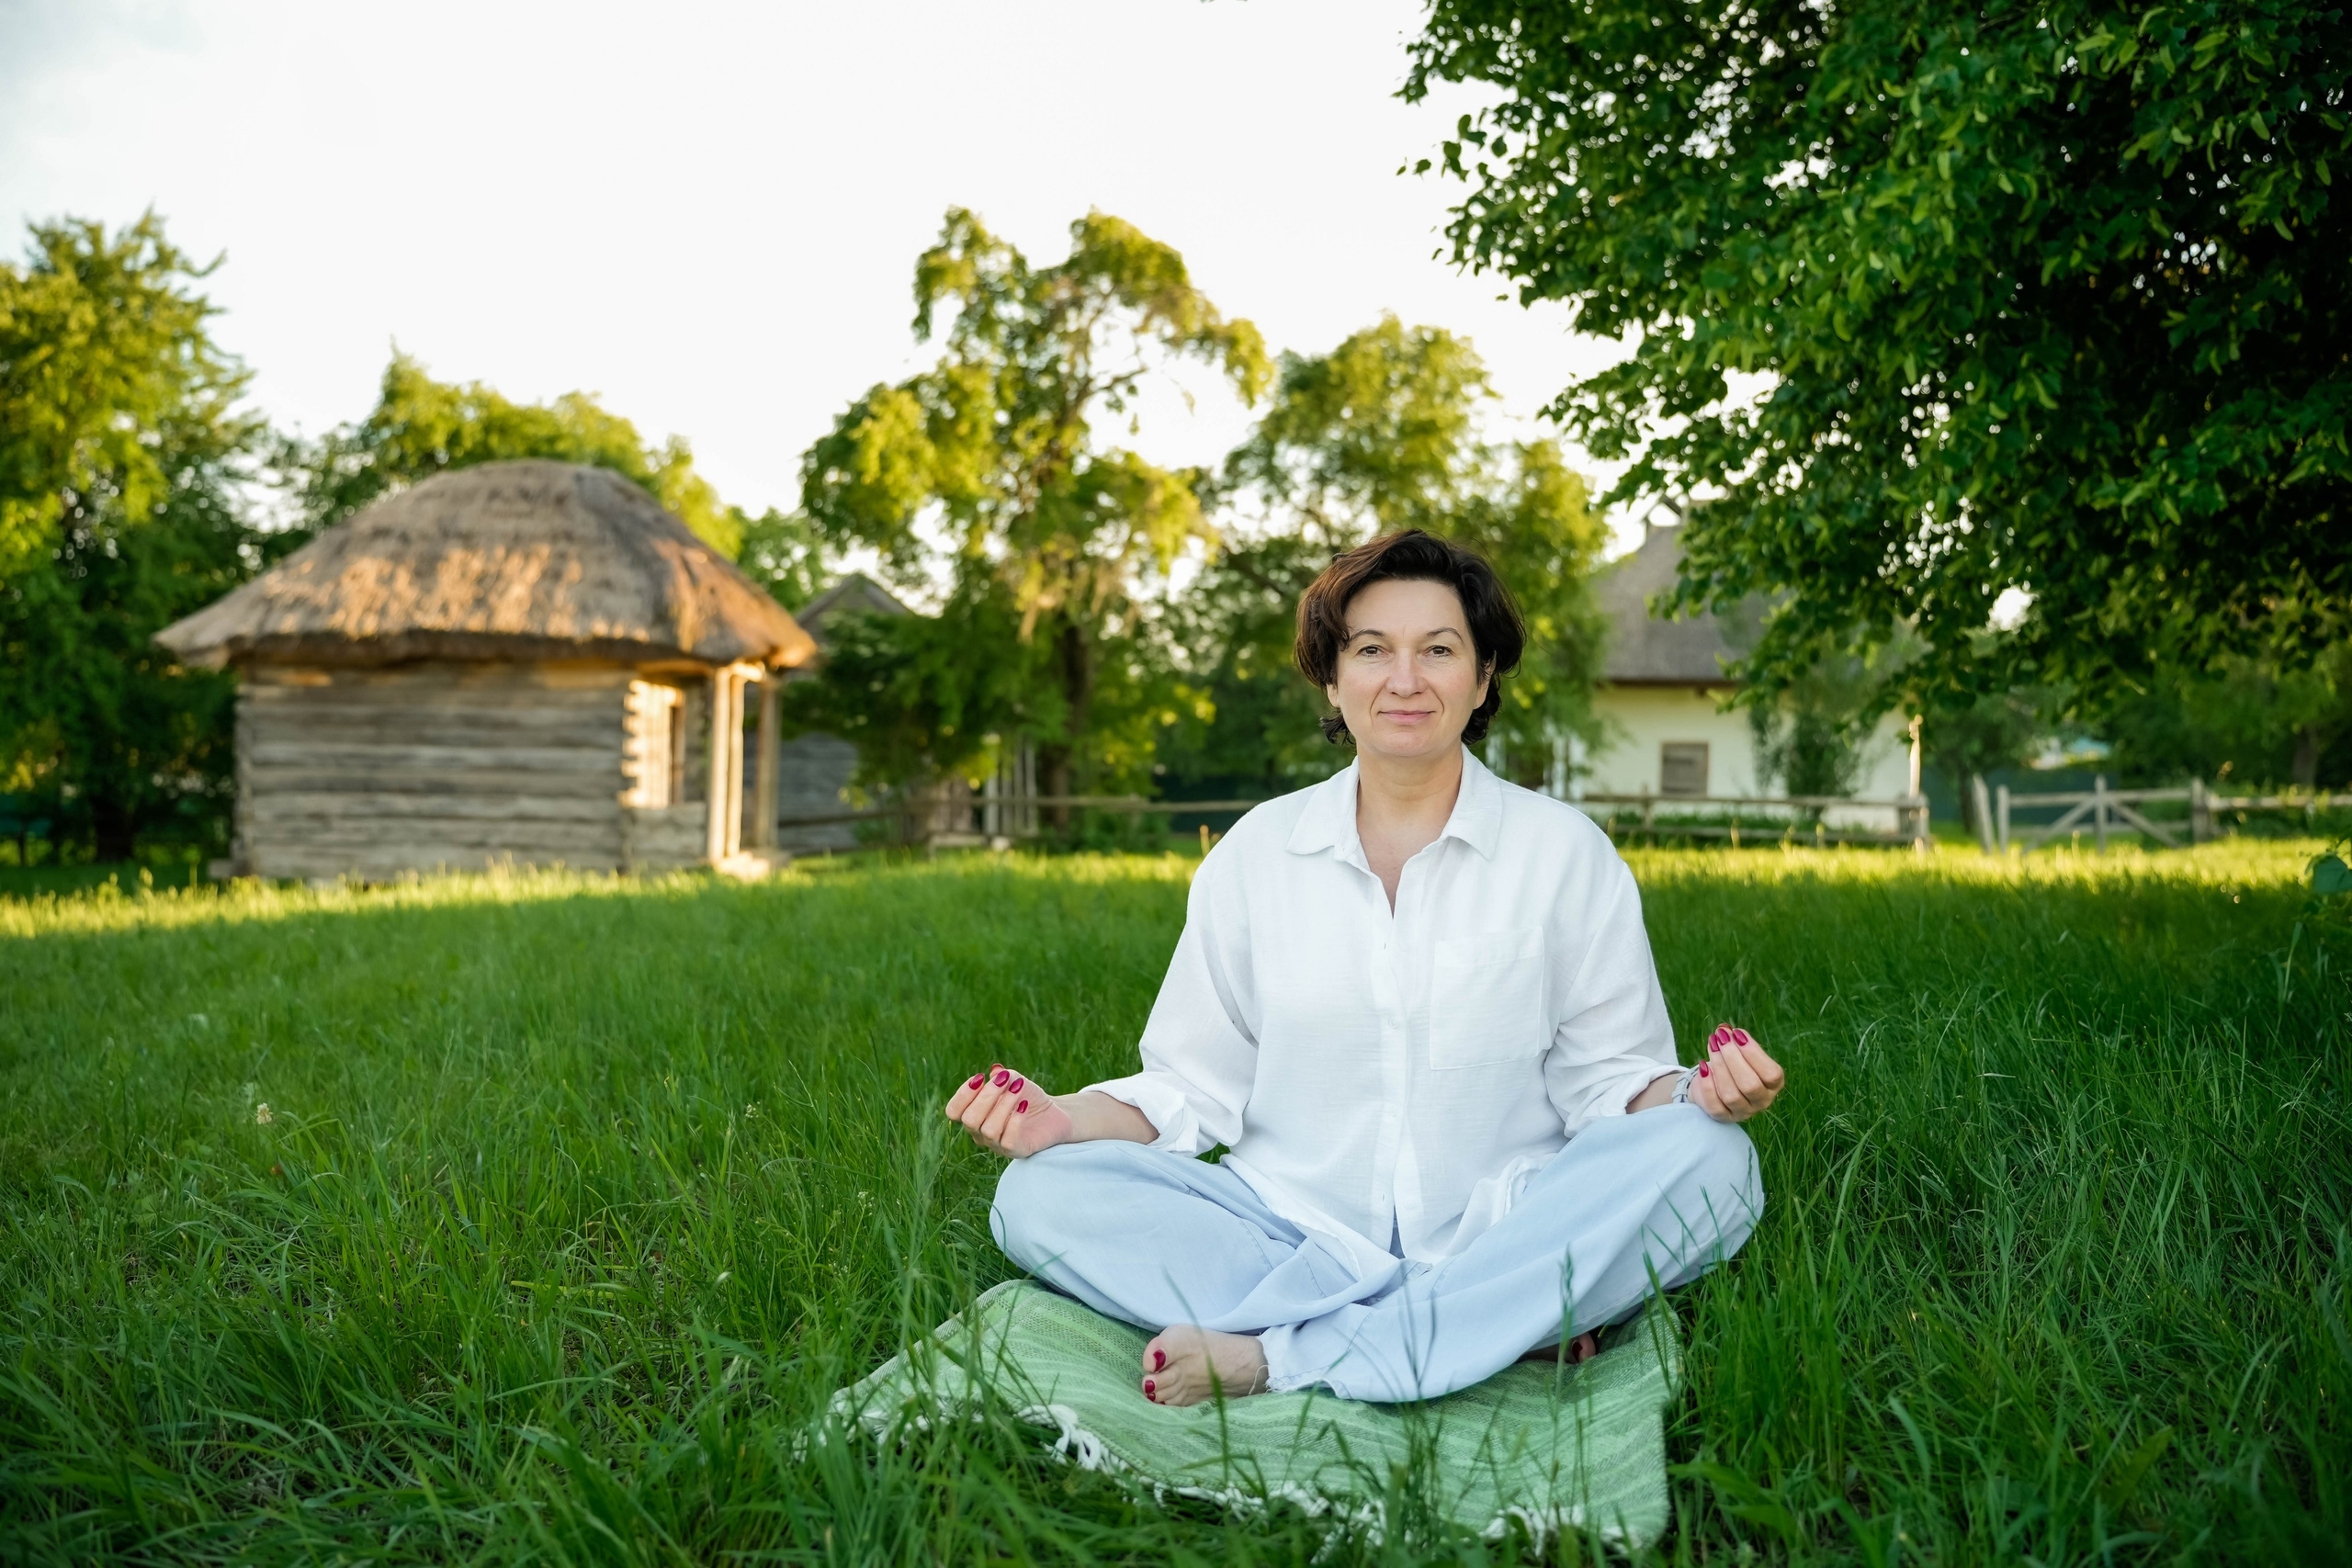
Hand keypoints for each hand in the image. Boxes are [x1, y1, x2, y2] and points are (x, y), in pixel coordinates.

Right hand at [944, 1064, 1074, 1158]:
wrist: (1053, 1113)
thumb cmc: (1027, 1096)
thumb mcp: (1015, 1081)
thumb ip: (1003, 1077)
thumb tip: (995, 1072)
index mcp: (974, 1116)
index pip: (953, 1111)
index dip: (963, 1094)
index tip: (980, 1077)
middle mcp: (980, 1133)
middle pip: (970, 1119)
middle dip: (986, 1096)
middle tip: (1005, 1080)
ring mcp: (996, 1145)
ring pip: (989, 1129)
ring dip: (1004, 1104)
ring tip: (1019, 1089)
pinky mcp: (1015, 1151)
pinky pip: (1007, 1140)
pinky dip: (1015, 1120)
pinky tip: (1024, 1105)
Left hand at [1692, 1024, 1785, 1123]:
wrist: (1713, 1086)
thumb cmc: (1733, 1065)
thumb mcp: (1739, 1053)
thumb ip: (1736, 1041)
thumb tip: (1725, 1029)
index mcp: (1773, 1084)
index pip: (1771, 1074)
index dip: (1754, 1053)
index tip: (1737, 1034)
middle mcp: (1762, 1101)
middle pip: (1750, 1085)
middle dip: (1733, 1058)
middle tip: (1721, 1037)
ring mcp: (1743, 1112)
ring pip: (1731, 1095)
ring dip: (1719, 1067)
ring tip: (1712, 1046)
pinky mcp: (1723, 1117)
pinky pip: (1715, 1105)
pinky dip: (1708, 1085)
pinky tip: (1703, 1067)